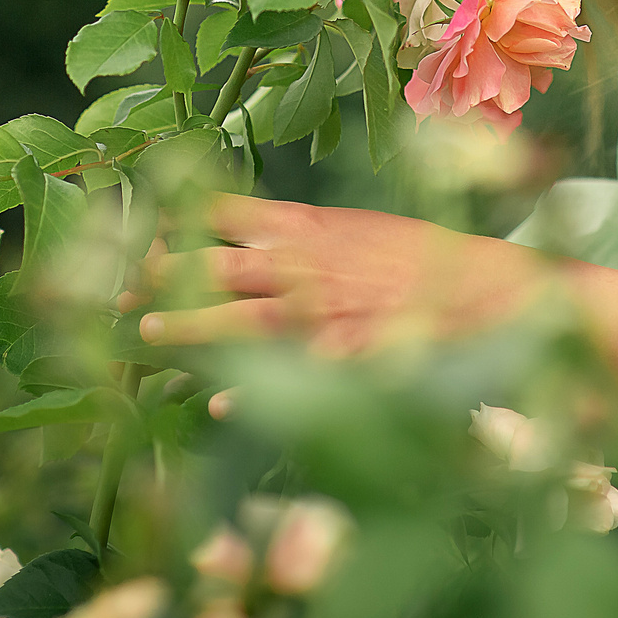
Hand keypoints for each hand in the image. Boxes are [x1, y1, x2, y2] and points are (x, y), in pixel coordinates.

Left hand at [126, 191, 554, 356]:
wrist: (491, 290)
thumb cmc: (429, 258)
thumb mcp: (362, 228)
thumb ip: (308, 233)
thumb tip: (258, 232)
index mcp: (312, 226)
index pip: (227, 212)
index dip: (181, 223)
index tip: (149, 238)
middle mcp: (310, 263)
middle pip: (217, 264)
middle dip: (165, 276)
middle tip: (125, 292)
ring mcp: (327, 311)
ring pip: (239, 318)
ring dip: (189, 327)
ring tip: (148, 334)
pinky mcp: (347, 355)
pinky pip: (287, 377)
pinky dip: (251, 392)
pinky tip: (219, 405)